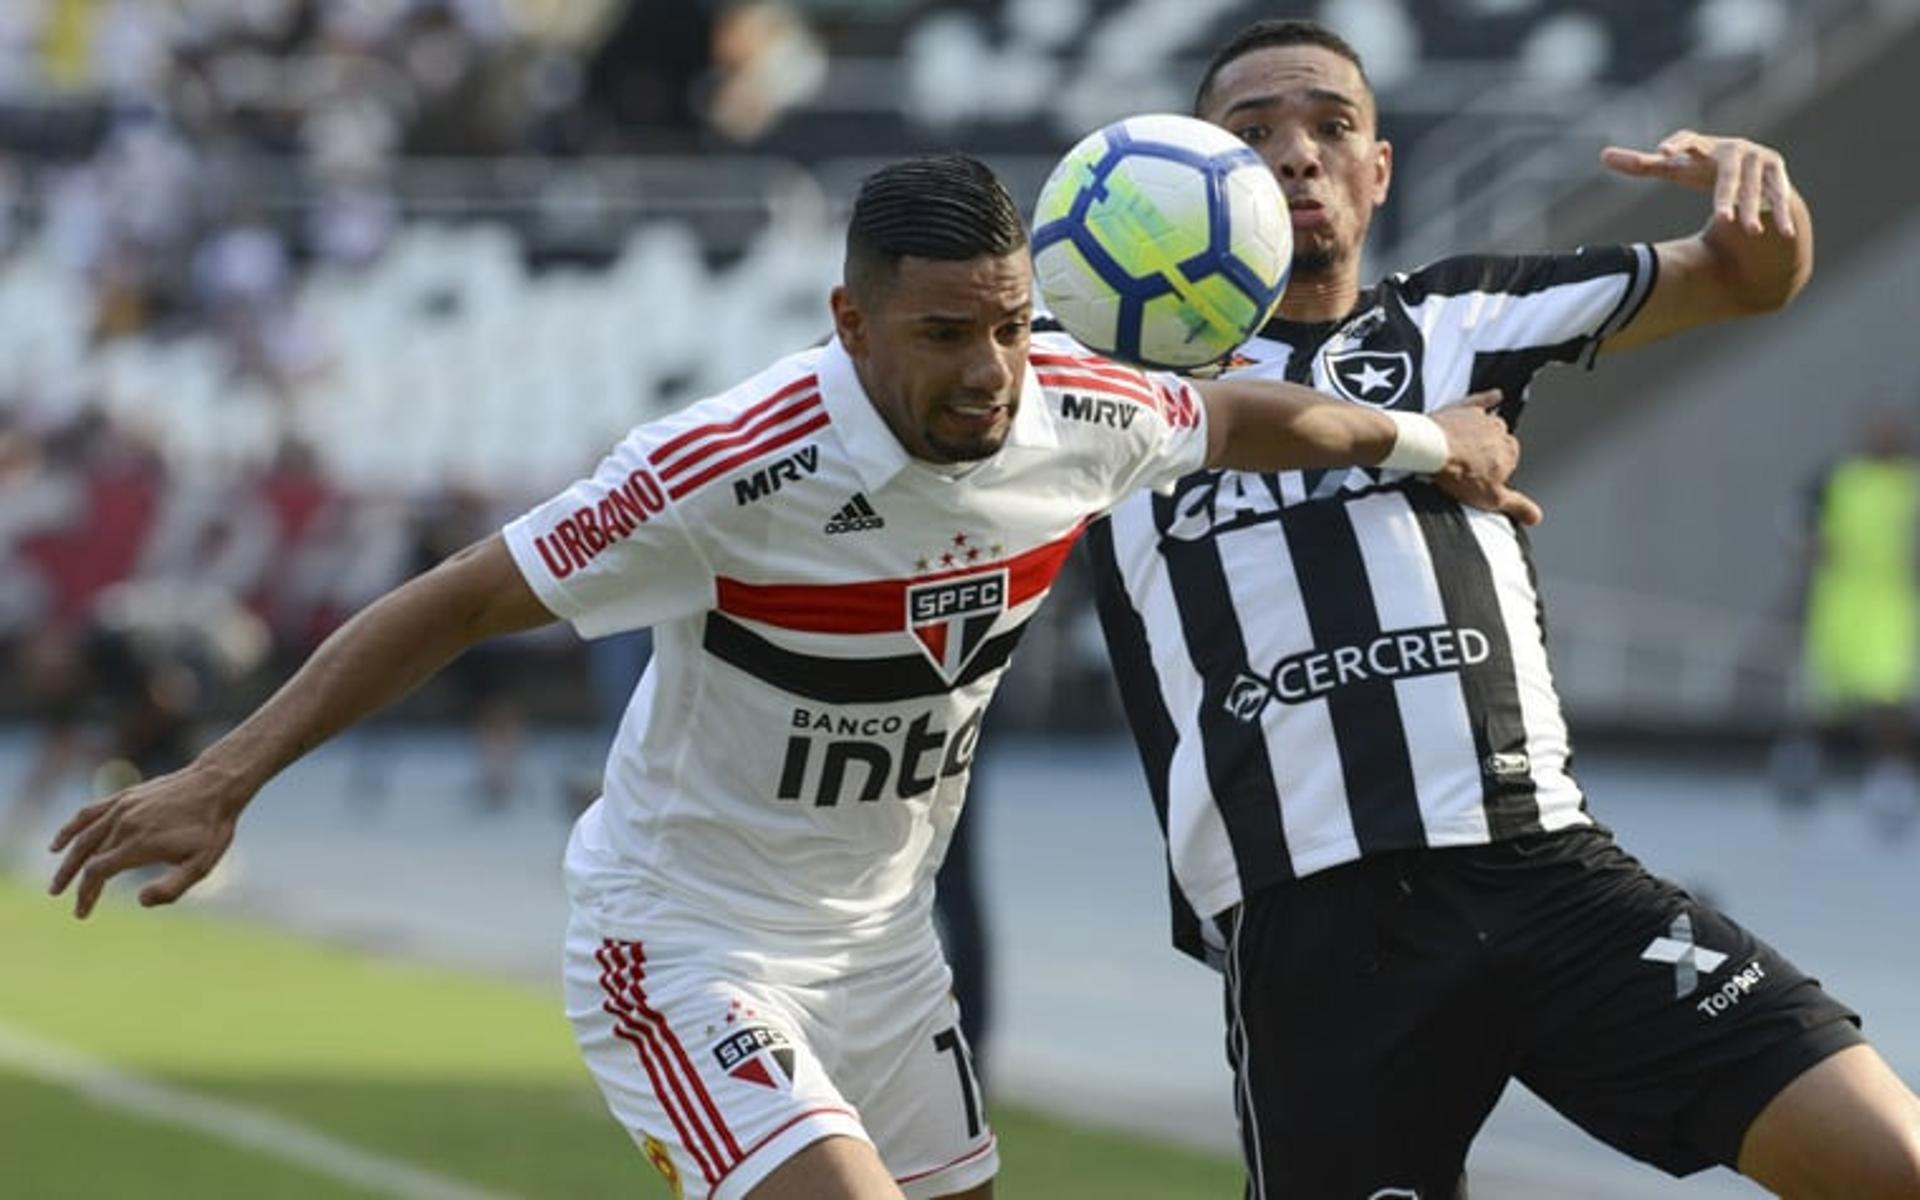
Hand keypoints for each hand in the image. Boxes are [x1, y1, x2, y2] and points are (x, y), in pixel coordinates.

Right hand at [48, 763, 246, 917]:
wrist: (218, 784)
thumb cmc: (212, 828)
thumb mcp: (201, 865)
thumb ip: (171, 889)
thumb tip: (139, 901)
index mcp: (138, 844)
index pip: (96, 873)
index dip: (85, 895)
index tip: (82, 913)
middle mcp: (124, 825)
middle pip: (87, 857)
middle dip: (73, 882)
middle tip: (62, 900)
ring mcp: (122, 808)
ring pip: (83, 837)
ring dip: (67, 860)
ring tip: (57, 882)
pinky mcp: (125, 796)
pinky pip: (89, 813)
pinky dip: (70, 828)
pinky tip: (58, 843)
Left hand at [1430, 393, 1542, 526]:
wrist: (1431, 449)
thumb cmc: (1458, 473)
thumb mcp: (1490, 498)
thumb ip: (1517, 506)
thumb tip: (1536, 516)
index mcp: (1510, 452)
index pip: (1509, 463)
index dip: (1494, 473)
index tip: (1480, 480)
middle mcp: (1501, 432)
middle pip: (1498, 444)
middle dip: (1487, 454)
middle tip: (1468, 467)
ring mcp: (1482, 419)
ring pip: (1489, 425)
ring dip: (1481, 434)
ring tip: (1465, 448)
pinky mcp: (1465, 408)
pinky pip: (1482, 400)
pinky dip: (1489, 398)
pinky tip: (1496, 395)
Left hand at [1600, 130, 1796, 236]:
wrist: (1750, 168)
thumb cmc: (1702, 168)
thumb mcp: (1675, 168)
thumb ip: (1643, 164)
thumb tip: (1602, 156)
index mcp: (1705, 146)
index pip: (1688, 141)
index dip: (1676, 145)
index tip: (1662, 153)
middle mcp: (1734, 149)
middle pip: (1728, 175)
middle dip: (1726, 196)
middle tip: (1721, 218)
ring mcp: (1759, 160)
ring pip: (1755, 188)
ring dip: (1753, 209)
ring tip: (1748, 232)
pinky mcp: (1778, 173)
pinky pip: (1780, 195)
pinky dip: (1782, 214)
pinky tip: (1782, 233)